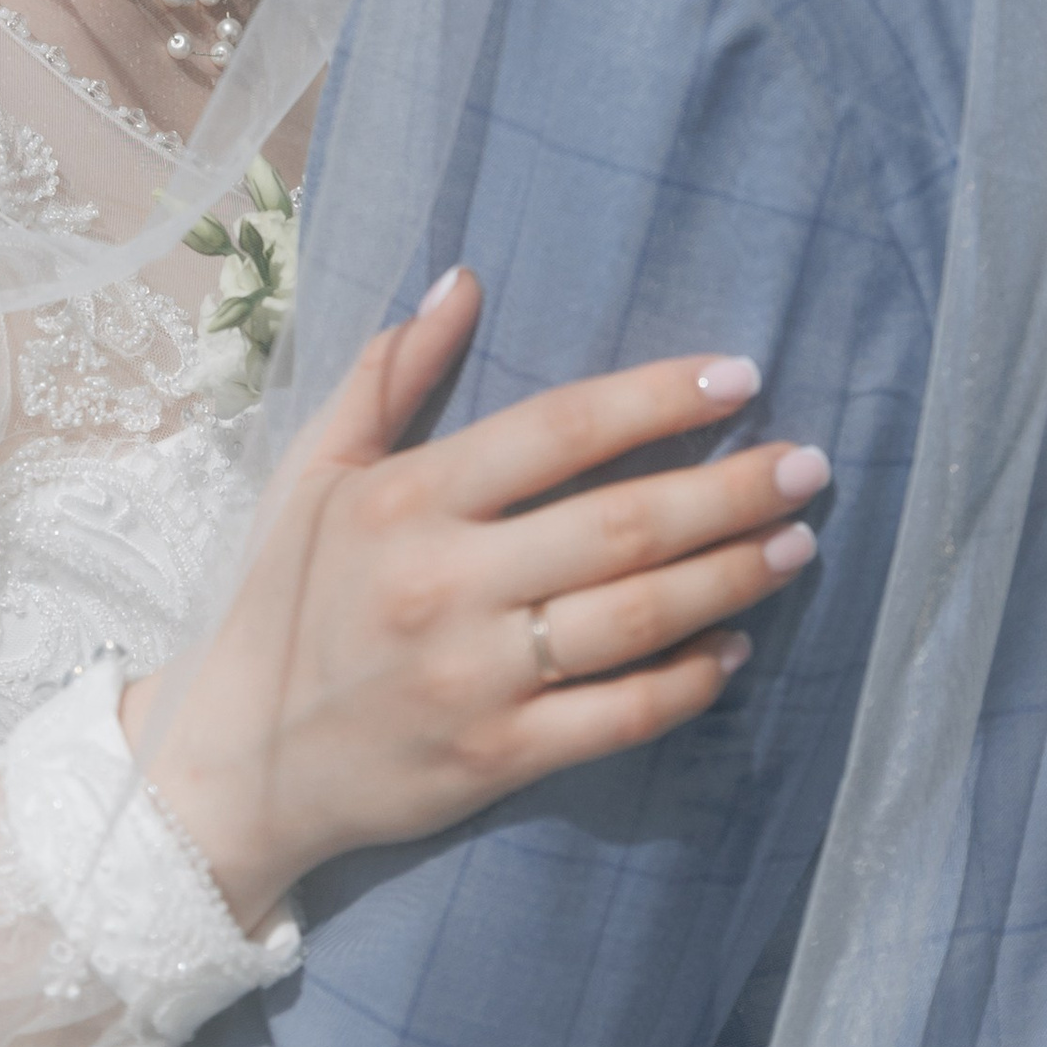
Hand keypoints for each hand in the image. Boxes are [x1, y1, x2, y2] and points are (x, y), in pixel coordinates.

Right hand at [123, 273, 827, 931]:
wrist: (237, 765)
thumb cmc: (283, 603)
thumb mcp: (314, 475)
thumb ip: (388, 375)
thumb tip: (465, 280)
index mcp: (406, 501)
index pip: (556, 432)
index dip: (655, 399)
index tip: (740, 378)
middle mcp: (444, 585)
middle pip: (620, 527)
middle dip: (730, 489)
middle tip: (810, 465)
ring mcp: (475, 678)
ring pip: (635, 620)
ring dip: (731, 577)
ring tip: (797, 543)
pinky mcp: (496, 758)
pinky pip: (618, 717)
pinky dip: (690, 681)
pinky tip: (738, 647)